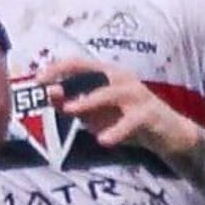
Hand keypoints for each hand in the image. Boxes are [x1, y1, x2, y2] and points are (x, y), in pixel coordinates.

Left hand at [41, 55, 202, 156]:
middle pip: (93, 72)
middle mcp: (120, 78)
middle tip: (49, 92)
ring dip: (89, 101)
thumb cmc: (125, 119)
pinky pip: (131, 121)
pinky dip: (117, 131)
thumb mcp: (95, 114)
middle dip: (70, 80)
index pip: (77, 63)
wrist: (166, 133)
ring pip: (111, 93)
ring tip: (71, 111)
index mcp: (106, 75)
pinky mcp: (149, 113)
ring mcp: (136, 94)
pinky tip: (104, 141)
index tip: (37, 80)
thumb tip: (49, 95)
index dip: (56, 68)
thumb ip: (73, 105)